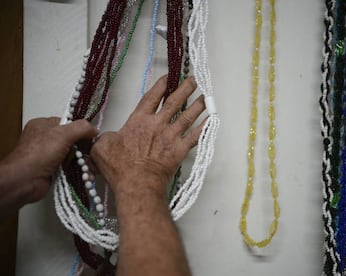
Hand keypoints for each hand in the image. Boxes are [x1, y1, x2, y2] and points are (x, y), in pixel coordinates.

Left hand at [1, 117, 97, 203]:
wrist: (25, 181)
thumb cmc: (41, 153)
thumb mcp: (63, 134)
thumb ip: (81, 128)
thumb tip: (95, 130)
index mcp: (43, 125)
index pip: (68, 123)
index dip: (81, 129)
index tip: (92, 137)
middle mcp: (45, 138)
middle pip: (72, 139)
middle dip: (84, 148)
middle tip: (94, 154)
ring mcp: (48, 155)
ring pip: (72, 154)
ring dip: (84, 161)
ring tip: (93, 167)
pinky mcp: (51, 169)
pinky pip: (69, 167)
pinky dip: (79, 170)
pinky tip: (88, 175)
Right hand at [91, 76, 205, 195]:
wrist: (137, 183)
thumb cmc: (120, 167)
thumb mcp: (102, 147)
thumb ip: (105, 137)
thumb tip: (107, 136)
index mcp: (139, 121)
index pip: (152, 97)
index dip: (161, 86)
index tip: (169, 77)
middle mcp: (158, 125)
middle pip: (174, 102)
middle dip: (184, 89)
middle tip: (193, 80)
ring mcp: (171, 137)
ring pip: (187, 116)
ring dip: (197, 105)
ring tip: (205, 96)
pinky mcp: (180, 150)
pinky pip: (196, 136)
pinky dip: (205, 127)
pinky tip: (212, 120)